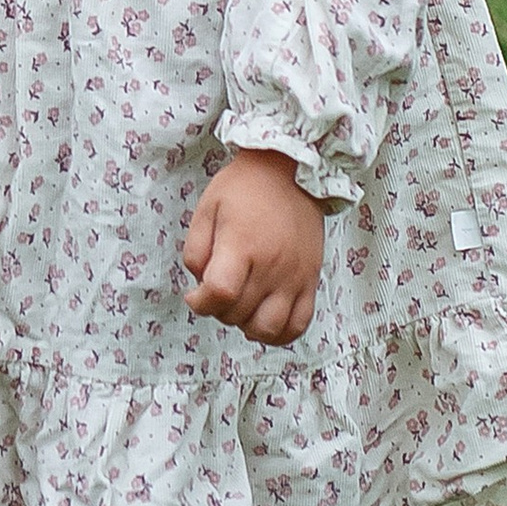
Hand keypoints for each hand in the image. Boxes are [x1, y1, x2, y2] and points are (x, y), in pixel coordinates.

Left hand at [181, 150, 326, 344]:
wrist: (291, 171)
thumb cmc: (244, 188)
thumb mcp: (206, 208)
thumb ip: (196, 251)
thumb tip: (200, 285)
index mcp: (243, 245)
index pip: (220, 294)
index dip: (200, 303)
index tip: (195, 295)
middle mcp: (272, 265)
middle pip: (240, 313)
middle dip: (218, 310)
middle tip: (216, 292)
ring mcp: (295, 276)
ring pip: (269, 328)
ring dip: (247, 326)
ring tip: (240, 307)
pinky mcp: (311, 280)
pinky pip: (300, 324)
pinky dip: (280, 334)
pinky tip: (263, 321)